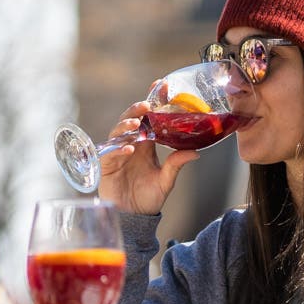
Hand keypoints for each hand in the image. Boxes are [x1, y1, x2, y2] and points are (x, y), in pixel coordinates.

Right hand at [94, 99, 200, 214]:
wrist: (134, 219)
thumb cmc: (148, 198)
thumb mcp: (166, 180)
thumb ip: (176, 164)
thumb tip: (195, 153)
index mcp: (145, 145)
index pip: (148, 118)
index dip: (153, 101)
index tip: (161, 85)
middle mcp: (130, 145)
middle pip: (130, 120)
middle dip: (137, 110)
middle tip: (147, 105)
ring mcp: (117, 154)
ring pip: (117, 132)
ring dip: (126, 126)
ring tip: (137, 124)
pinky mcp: (107, 167)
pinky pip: (111, 153)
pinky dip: (119, 149)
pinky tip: (129, 148)